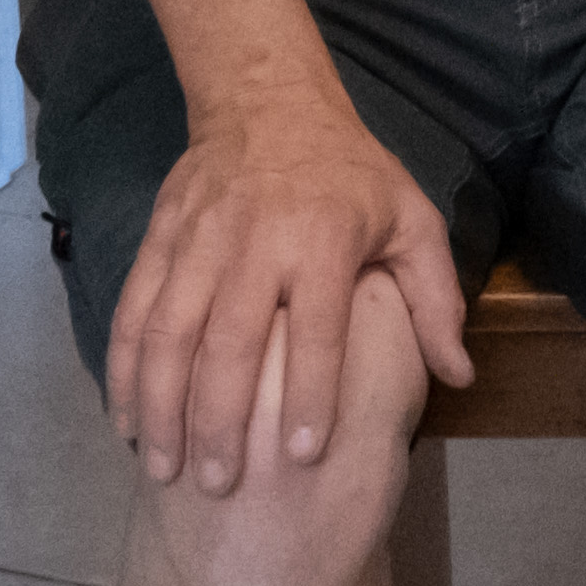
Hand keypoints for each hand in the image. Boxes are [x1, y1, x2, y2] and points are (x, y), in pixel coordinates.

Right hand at [103, 91, 474, 493]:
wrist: (266, 99)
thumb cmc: (350, 170)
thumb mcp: (412, 218)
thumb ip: (436, 297)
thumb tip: (460, 375)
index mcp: (324, 241)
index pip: (318, 329)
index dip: (312, 393)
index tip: (304, 456)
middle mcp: (256, 244)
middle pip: (231, 343)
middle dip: (220, 421)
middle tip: (218, 486)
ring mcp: (199, 241)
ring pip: (170, 333)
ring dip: (162, 405)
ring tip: (164, 468)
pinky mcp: (159, 238)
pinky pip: (134, 310)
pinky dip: (124, 368)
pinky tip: (126, 419)